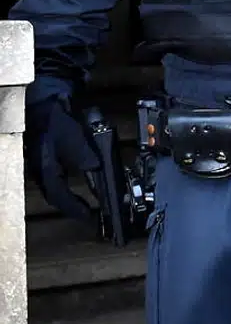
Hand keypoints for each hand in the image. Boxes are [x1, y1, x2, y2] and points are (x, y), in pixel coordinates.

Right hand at [22, 96, 98, 220]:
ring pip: (54, 189)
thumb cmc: (55, 121)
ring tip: (83, 206)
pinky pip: (55, 181)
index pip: (58, 196)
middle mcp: (42, 170)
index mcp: (47, 167)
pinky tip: (78, 186)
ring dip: (68, 200)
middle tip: (86, 215)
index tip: (87, 217)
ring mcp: (42, 166)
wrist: (42, 105)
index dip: (73, 208)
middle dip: (70, 208)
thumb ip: (85, 154)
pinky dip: (66, 188)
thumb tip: (95, 168)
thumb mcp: (74, 136)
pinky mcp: (46, 160)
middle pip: (55, 197)